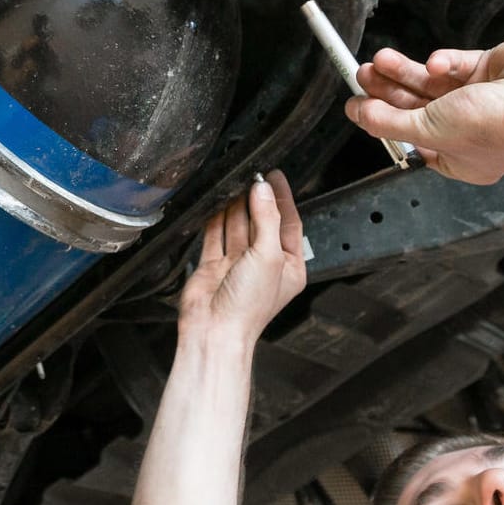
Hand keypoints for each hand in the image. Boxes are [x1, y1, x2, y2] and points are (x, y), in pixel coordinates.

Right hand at [178, 170, 307, 342]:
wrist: (214, 329)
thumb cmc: (248, 307)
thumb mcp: (268, 256)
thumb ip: (266, 219)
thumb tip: (263, 190)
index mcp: (289, 266)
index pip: (289, 222)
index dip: (282, 198)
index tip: (274, 176)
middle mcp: (264, 264)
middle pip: (262, 221)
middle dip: (257, 199)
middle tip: (251, 175)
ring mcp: (238, 264)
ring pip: (238, 226)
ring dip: (236, 206)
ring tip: (234, 184)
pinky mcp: (214, 265)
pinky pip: (215, 235)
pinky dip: (214, 219)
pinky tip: (215, 203)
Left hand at [345, 39, 503, 183]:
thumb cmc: (502, 124)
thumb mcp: (430, 130)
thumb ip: (390, 122)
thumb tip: (360, 114)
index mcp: (460, 160)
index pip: (411, 141)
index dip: (383, 123)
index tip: (358, 105)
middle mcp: (470, 132)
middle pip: (416, 109)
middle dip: (387, 92)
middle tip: (362, 76)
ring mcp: (480, 100)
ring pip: (430, 85)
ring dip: (404, 72)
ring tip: (378, 61)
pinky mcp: (490, 71)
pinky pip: (455, 65)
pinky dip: (442, 62)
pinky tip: (435, 62)